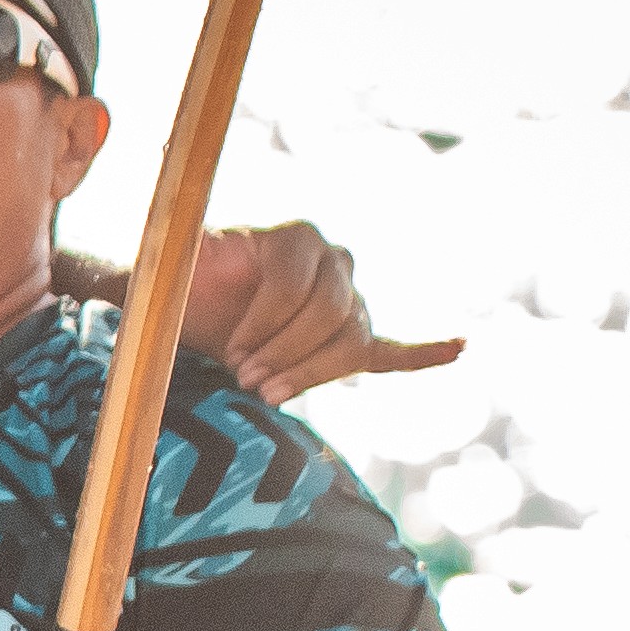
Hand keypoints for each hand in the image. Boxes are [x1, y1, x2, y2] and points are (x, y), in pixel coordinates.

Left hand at [176, 221, 462, 403]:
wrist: (188, 310)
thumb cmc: (178, 290)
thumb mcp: (172, 269)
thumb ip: (176, 257)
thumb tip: (171, 258)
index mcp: (297, 238)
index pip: (297, 285)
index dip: (263, 324)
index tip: (231, 353)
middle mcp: (334, 261)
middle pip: (332, 315)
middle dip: (286, 353)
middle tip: (245, 380)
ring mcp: (349, 300)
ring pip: (353, 341)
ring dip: (313, 372)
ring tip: (268, 392)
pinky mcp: (349, 338)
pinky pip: (391, 350)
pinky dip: (425, 353)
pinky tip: (459, 349)